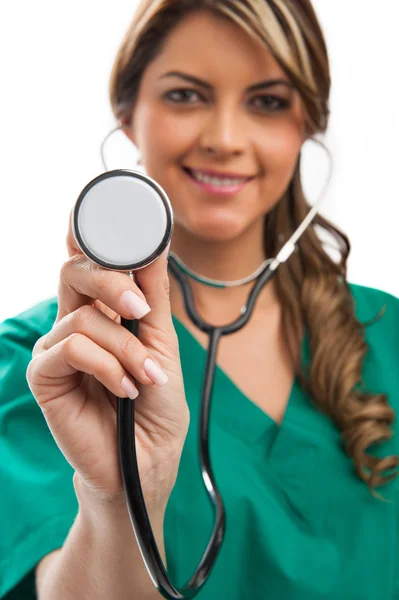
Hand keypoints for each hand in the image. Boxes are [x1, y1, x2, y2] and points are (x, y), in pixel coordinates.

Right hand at [27, 210, 188, 510]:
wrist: (146, 460)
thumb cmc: (155, 404)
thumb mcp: (162, 342)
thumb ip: (152, 296)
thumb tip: (155, 245)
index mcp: (103, 313)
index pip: (89, 262)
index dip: (89, 233)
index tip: (111, 215)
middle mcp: (76, 324)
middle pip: (75, 271)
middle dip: (109, 280)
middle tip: (139, 308)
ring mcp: (58, 349)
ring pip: (83, 318)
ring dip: (125, 349)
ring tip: (144, 379)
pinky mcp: (45, 377)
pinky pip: (71, 348)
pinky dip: (107, 366)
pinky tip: (124, 390)